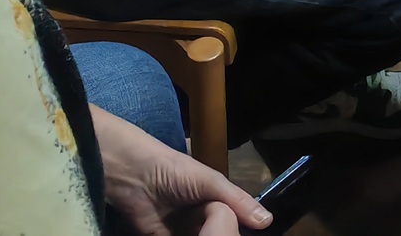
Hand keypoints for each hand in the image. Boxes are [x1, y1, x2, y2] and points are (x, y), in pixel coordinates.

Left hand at [93, 106, 270, 235]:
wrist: (133, 176)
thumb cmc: (176, 171)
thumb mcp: (210, 182)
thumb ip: (237, 200)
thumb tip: (267, 220)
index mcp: (215, 205)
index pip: (233, 225)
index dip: (238, 231)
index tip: (246, 234)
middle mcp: (201, 222)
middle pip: (218, 234)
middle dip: (220, 235)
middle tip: (214, 234)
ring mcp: (183, 234)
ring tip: (202, 235)